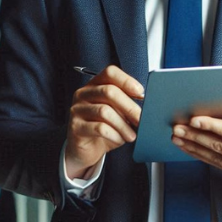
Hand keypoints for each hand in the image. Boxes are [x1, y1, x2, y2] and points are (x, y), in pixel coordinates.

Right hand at [64, 65, 143, 179]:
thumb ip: (127, 105)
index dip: (127, 80)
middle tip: (141, 119)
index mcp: (95, 85)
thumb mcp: (118, 113)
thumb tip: (146, 106)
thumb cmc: (105, 128)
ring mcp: (77, 109)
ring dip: (123, 125)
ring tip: (132, 135)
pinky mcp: (75, 127)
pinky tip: (120, 140)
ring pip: (105, 111)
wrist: (87, 149)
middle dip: (129, 107)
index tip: (141, 93)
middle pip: (109, 91)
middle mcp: (84, 93)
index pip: (110, 73)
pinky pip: (99, 128)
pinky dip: (114, 135)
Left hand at [173, 106, 221, 204]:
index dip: (214, 126)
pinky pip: (217, 165)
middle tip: (177, 127)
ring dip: (193, 146)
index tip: (197, 120)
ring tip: (177, 137)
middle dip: (195, 136)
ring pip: (214, 157)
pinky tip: (190, 149)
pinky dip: (201, 156)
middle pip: (218, 145)